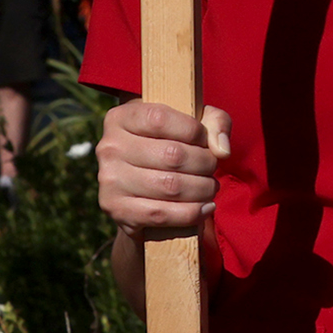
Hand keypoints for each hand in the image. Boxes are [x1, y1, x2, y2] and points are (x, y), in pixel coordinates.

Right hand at [99, 99, 228, 233]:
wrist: (141, 188)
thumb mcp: (192, 123)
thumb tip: (222, 150)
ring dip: (202, 189)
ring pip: (170, 186)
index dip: (194, 130)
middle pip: (172, 155)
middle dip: (205, 164)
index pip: (160, 119)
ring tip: (210, 187)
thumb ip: (215, 122)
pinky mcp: (116, 209)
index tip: (205, 141)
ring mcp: (109, 180)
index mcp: (122, 118)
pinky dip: (191, 213)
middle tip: (212, 168)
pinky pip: (160, 214)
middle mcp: (109, 147)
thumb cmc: (172, 144)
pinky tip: (205, 208)